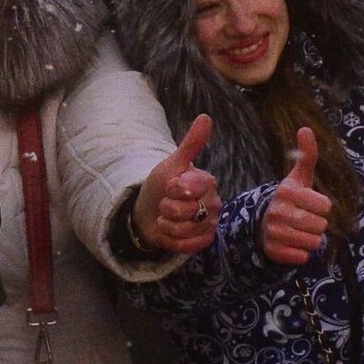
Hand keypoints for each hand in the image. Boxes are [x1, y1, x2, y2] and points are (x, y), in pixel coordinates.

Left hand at [133, 114, 220, 254]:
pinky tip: (170, 231)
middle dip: (167, 209)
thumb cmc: (162, 186)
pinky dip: (171, 240)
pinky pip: (186, 246)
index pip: (189, 188)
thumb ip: (190, 144)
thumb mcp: (172, 164)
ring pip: (184, 230)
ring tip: (167, 218)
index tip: (169, 186)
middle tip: (166, 204)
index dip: (172, 189)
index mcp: (208, 182)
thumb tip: (206, 117)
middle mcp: (214, 203)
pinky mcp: (204, 241)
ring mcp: (210, 224)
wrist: (150, 211)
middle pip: (186, 211)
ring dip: (167, 225)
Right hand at [262, 127, 331, 264]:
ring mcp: (274, 232)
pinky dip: (302, 253)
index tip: (310, 204)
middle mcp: (278, 211)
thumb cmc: (290, 199)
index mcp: (286, 191)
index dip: (322, 207)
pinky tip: (292, 243)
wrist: (264, 223)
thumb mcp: (299, 177)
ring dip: (311, 239)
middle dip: (318, 225)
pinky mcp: (273, 251)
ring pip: (314, 243)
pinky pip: (303, 257)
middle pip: (321, 226)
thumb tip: (305, 128)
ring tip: (299, 231)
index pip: (325, 205)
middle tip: (305, 219)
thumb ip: (306, 155)